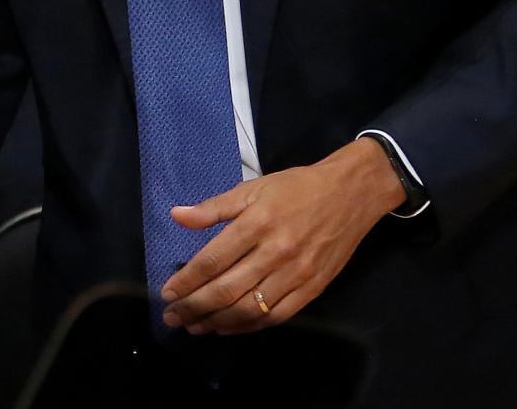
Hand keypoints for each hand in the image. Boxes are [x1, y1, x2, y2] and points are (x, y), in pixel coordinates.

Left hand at [158, 138, 405, 335]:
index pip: (213, 260)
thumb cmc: (295, 189)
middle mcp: (275, 253)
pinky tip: (230, 327)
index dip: (187, 280)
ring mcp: (296, 274)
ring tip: (195, 326)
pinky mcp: (313, 289)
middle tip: (172, 317)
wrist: (349, 195)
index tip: (167, 292)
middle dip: (194, 307)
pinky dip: (250, 326)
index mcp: (256, 224)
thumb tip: (176, 216)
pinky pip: (277, 316)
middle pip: (227, 290)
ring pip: (250, 308)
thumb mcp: (251, 188)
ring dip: (218, 322)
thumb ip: (213, 207)